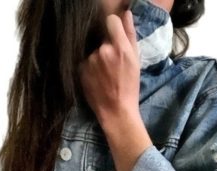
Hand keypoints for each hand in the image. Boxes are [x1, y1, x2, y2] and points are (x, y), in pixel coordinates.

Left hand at [79, 8, 152, 170]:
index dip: (113, 27)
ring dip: (97, 57)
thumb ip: (129, 34)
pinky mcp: (80, 70)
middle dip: (106, 46)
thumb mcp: (136, 61)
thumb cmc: (129, 87)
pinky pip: (85, 61)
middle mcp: (103, 51)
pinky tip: (96, 79)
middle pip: (101, 38)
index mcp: (120, 47)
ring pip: (92, 50)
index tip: (114, 35)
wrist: (116, 112)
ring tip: (104, 74)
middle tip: (112, 65)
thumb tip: (126, 13)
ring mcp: (90, 61)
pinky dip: (89, 67)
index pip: (111, 21)